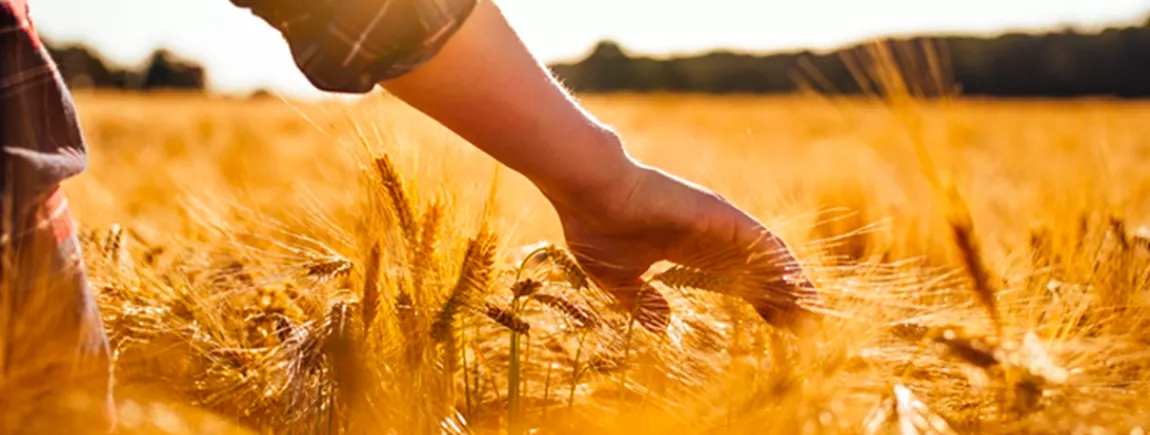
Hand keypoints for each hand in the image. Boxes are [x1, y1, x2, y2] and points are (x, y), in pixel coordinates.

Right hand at [544, 158, 823, 333]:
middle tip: (808, 329)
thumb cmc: (595, 226)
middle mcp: (709, 234)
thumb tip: (664, 325)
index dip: (758, 302)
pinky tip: (799, 289)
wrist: (589, 190)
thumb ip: (642, 302)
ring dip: (791, 285)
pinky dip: (783, 265)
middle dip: (783, 298)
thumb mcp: (618, 278)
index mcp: (686, 248)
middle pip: (758, 270)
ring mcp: (717, 223)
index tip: (778, 327)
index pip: (734, 279)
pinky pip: (761, 242)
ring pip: (766, 257)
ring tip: (814, 314)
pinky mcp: (720, 214)